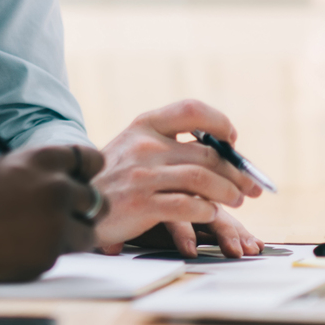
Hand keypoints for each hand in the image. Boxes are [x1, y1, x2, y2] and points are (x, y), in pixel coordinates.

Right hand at [0, 145, 104, 281]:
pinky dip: (52, 253)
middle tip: (64, 216)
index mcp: (44, 160)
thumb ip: (36, 171)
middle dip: (83, 209)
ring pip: (89, 231)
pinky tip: (24, 249)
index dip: (86, 174)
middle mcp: (57, 188)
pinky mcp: (50, 255)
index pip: (92, 160)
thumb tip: (59, 176)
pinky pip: (66, 254)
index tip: (80, 182)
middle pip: (97, 199)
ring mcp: (56, 223)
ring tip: (44, 236)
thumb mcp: (2, 167)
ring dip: (74, 234)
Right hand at [91, 99, 262, 250]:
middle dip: (236, 171)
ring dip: (228, 191)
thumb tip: (215, 151)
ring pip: (203, 178)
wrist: (74, 203)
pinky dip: (207, 211)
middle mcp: (145, 146)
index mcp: (144, 126)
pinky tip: (210, 214)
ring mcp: (143, 175)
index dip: (219, 122)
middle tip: (250, 186)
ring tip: (236, 200)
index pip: (191, 110)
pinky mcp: (142, 204)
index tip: (231, 139)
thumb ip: (165, 145)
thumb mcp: (130, 148)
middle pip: (207, 152)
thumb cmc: (110, 180)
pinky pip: (189, 205)